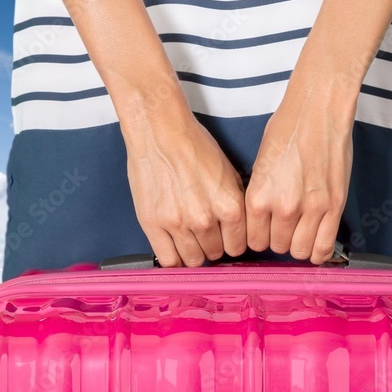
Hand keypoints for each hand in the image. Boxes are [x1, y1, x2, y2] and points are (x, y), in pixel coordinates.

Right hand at [125, 105, 247, 267]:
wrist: (159, 131)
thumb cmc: (192, 144)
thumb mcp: (228, 172)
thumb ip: (234, 203)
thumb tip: (237, 228)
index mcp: (229, 206)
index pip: (238, 246)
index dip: (231, 242)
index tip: (225, 239)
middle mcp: (205, 219)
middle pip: (215, 254)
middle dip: (212, 246)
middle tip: (205, 236)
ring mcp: (177, 223)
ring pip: (192, 260)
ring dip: (193, 253)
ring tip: (189, 240)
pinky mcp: (153, 224)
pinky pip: (167, 259)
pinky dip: (173, 259)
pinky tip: (174, 248)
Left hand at [246, 81, 354, 264]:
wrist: (318, 110)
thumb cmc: (288, 128)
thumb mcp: (259, 164)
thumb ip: (260, 195)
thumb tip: (260, 218)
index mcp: (259, 196)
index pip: (252, 240)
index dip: (258, 236)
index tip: (263, 231)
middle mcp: (284, 207)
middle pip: (276, 247)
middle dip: (278, 240)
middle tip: (283, 227)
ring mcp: (312, 208)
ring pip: (300, 251)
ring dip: (298, 245)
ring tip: (299, 231)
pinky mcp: (334, 206)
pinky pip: (325, 247)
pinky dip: (319, 250)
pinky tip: (315, 241)